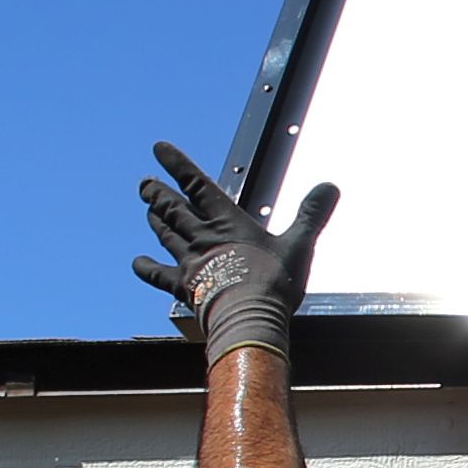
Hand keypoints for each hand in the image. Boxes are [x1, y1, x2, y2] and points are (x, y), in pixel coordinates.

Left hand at [135, 144, 339, 361]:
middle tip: (145, 183)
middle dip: (158, 193)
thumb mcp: (300, 244)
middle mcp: (203, 237)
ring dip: (155, 220)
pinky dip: (147, 268)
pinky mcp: (185, 287)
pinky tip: (137, 264)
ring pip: (165, 235)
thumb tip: (330, 186)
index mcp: (227, 222)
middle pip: (173, 208)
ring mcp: (190, 262)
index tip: (159, 149)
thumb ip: (311, 214)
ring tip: (147, 209)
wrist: (250, 319)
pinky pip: (160, 275)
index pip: (197, 184)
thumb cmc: (275, 281)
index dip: (177, 165)